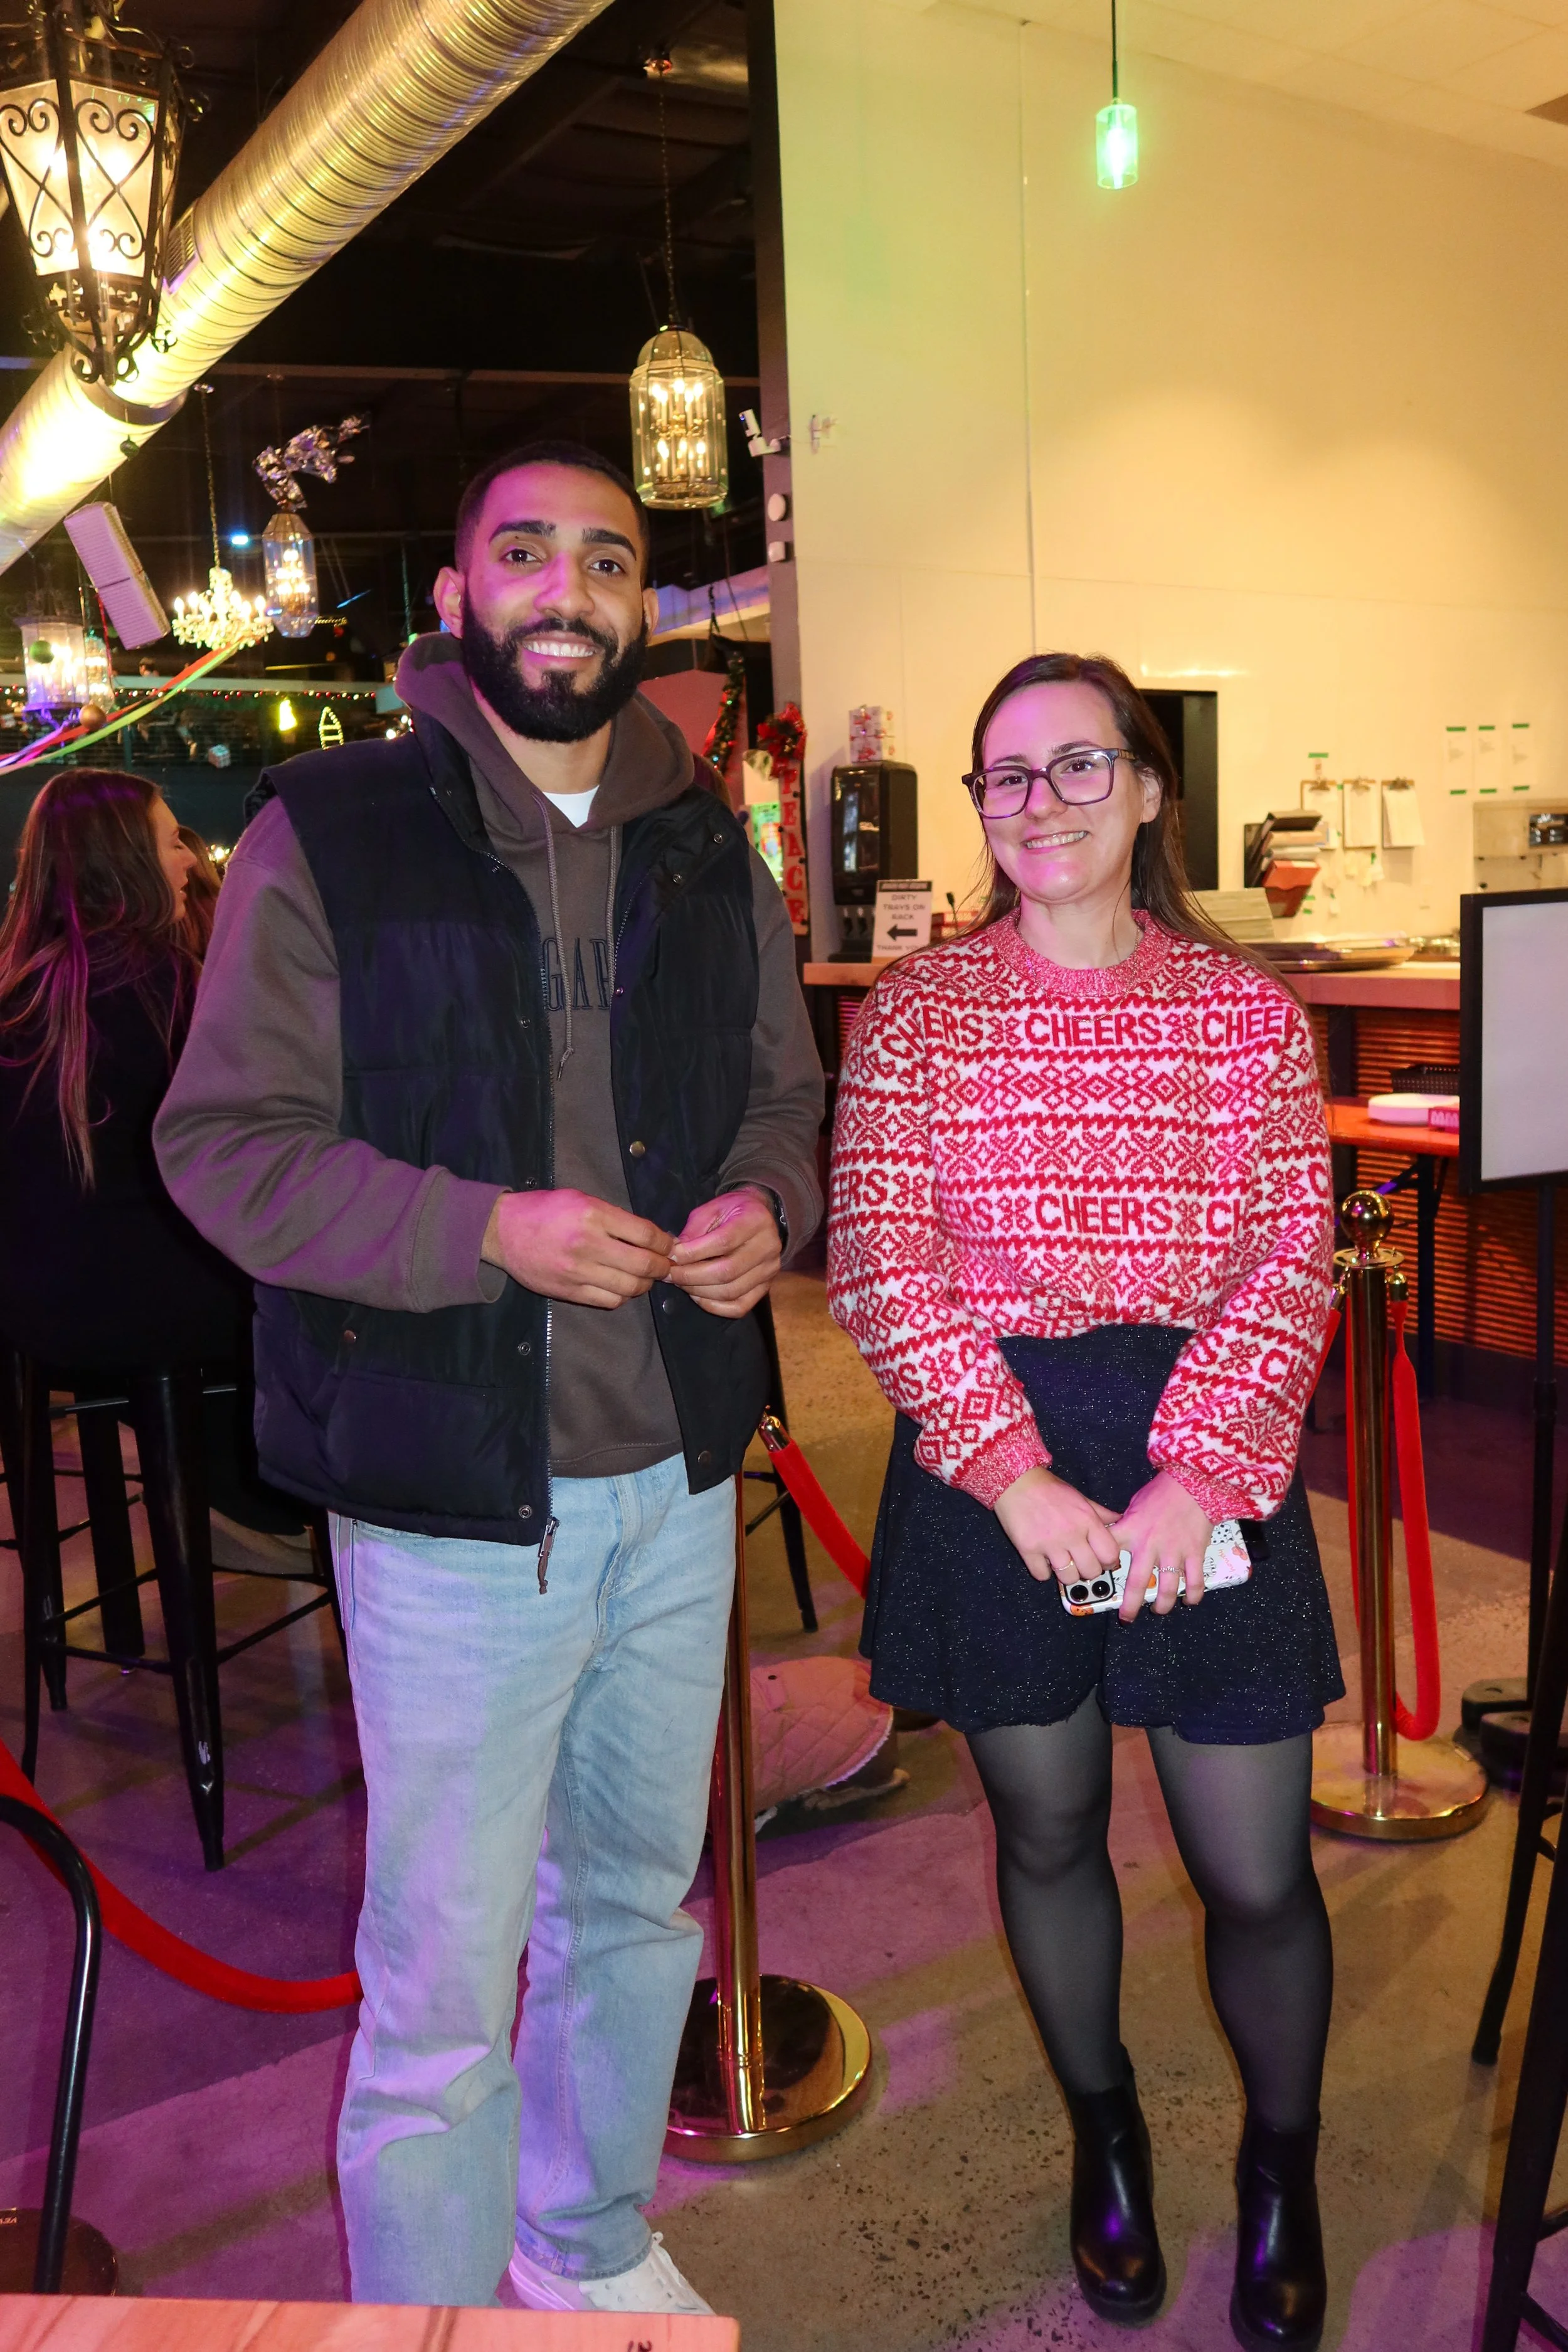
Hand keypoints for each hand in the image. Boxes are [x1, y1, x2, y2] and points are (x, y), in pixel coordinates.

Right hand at [482, 1188, 673, 1308]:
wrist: (502, 1231)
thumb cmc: (544, 1210)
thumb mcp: (581, 1199)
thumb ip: (615, 1217)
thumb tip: (651, 1236)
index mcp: (593, 1215)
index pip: (645, 1234)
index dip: (665, 1242)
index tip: (669, 1245)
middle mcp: (587, 1244)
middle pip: (643, 1265)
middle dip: (662, 1267)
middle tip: (666, 1265)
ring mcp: (577, 1272)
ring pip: (629, 1287)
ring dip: (644, 1284)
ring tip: (644, 1277)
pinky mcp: (568, 1292)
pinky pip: (609, 1300)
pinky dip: (622, 1295)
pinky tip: (622, 1286)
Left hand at [666, 1187, 781, 1317]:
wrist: (760, 1217)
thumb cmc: (732, 1211)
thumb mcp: (711, 1209)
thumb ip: (694, 1231)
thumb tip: (676, 1256)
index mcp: (755, 1220)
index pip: (723, 1242)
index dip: (693, 1253)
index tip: (671, 1256)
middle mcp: (768, 1247)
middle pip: (726, 1271)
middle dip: (691, 1276)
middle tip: (670, 1274)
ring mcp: (769, 1270)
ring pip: (730, 1291)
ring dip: (699, 1291)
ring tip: (681, 1283)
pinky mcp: (765, 1287)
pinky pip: (739, 1306)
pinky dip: (714, 1306)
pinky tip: (697, 1295)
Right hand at [994, 1466, 1122, 1587]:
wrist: (1016, 1482)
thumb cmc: (1050, 1489)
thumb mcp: (1080, 1497)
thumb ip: (1100, 1513)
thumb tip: (1119, 1521)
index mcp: (1087, 1521)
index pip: (1109, 1554)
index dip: (1109, 1562)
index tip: (1102, 1561)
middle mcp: (1071, 1534)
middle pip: (1091, 1571)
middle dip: (1088, 1570)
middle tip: (1081, 1563)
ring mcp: (1049, 1544)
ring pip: (1068, 1578)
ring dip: (1067, 1574)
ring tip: (1062, 1563)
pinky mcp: (1028, 1550)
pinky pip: (1041, 1575)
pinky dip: (1043, 1572)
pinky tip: (1043, 1560)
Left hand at [1109, 1471, 1213, 1620]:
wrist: (1192, 1482)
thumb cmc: (1161, 1493)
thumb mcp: (1134, 1507)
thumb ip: (1124, 1526)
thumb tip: (1111, 1537)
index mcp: (1131, 1531)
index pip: (1108, 1552)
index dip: (1099, 1568)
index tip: (1094, 1581)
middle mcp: (1150, 1545)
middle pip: (1138, 1583)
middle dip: (1131, 1605)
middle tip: (1126, 1619)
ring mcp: (1174, 1552)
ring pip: (1168, 1588)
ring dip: (1163, 1605)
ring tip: (1158, 1610)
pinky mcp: (1194, 1553)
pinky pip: (1194, 1581)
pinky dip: (1193, 1594)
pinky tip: (1189, 1601)